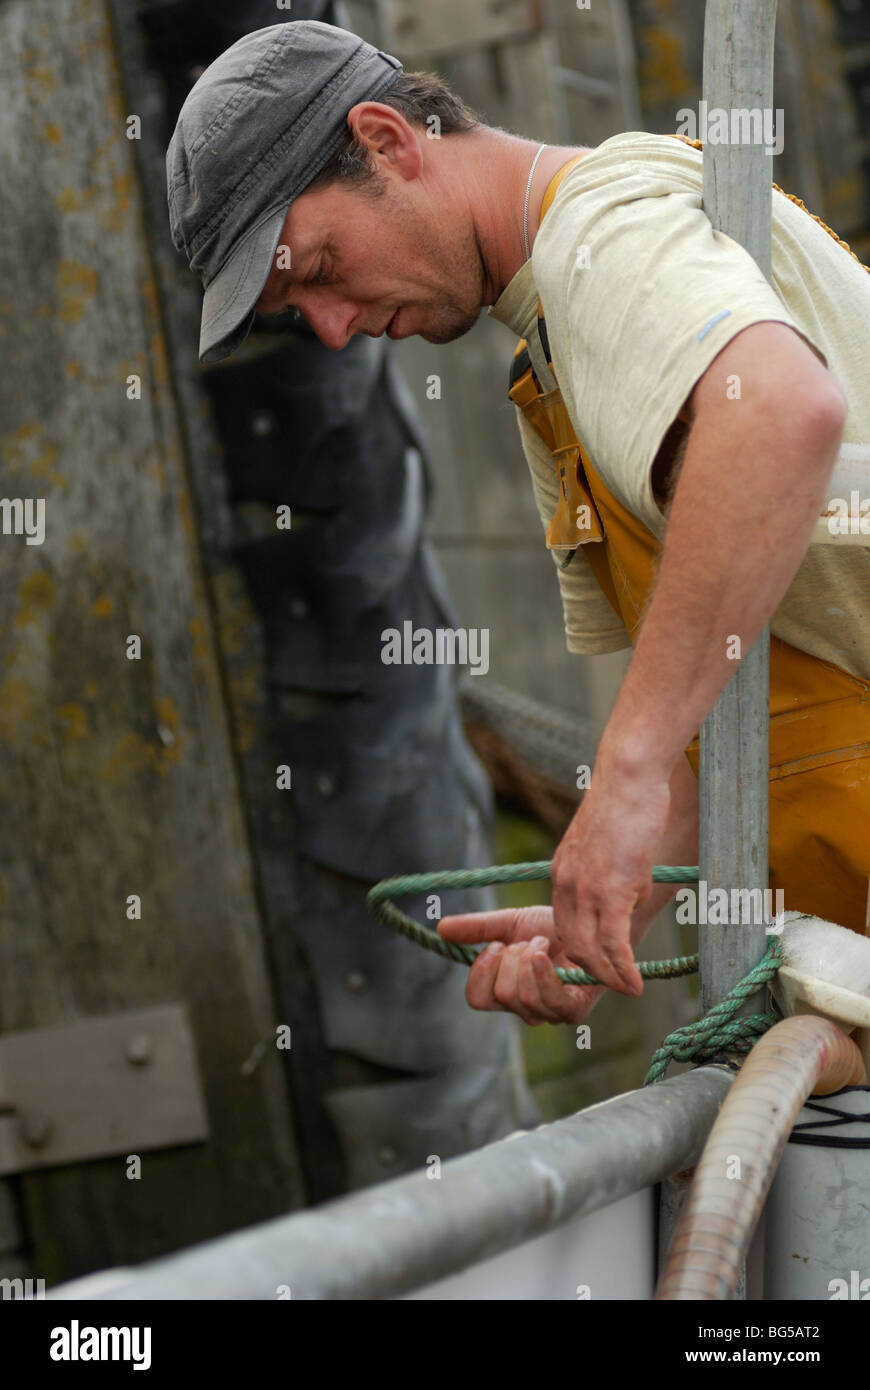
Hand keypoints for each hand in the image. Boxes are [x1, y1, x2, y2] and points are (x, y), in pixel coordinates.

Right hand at [438, 904, 604, 1024]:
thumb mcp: (508, 924)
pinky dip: (541, 974)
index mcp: (505, 991)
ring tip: (545, 944)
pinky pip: (549, 1000)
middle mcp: (524, 1008)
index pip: (477, 998)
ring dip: (531, 959)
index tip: (497, 944)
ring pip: (522, 996)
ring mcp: (549, 1012)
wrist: (590, 921)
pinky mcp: (573, 1009)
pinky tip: (543, 953)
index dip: (482, 970)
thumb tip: (441, 928)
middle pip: (500, 994)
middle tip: (530, 941)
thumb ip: (477, 929)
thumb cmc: (551, 926)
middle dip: (512, 958)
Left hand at [551, 758, 670, 995]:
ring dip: (609, 977)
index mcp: (563, 872)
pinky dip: (623, 970)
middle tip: (614, 984)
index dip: (579, 950)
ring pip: (589, 951)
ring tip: (628, 989)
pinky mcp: (610, 890)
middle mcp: (566, 884)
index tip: (596, 964)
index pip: (564, 924)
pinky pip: (613, 944)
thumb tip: (633, 895)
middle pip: (571, 944)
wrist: (628, 776)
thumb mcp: (609, 843)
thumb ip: (612, 872)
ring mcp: (585, 889)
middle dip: (590, 971)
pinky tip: (636, 984)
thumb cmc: (626, 801)